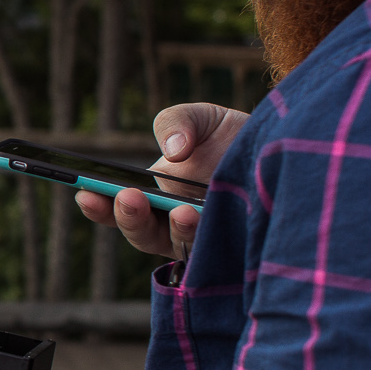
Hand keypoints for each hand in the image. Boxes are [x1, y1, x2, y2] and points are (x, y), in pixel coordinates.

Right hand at [75, 102, 246, 261]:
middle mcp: (170, 222)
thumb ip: (175, 123)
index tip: (85, 193)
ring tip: (181, 211)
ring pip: (177, 246)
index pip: (116, 208)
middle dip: (129, 218)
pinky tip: (206, 218)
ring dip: (173, 230)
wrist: (285, 148)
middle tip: (126, 198)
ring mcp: (201, 238)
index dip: (97, 205)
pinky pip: (215, 251)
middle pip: (141, 233)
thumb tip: (172, 152)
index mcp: (152, 195)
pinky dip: (207, 237)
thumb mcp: (199, 118)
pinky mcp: (232, 246)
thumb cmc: (232, 136)